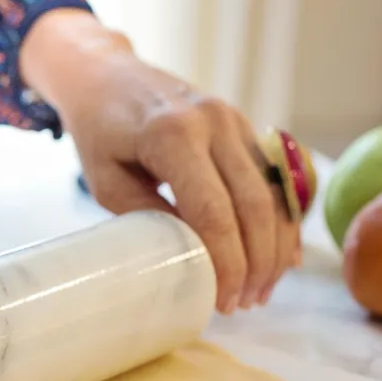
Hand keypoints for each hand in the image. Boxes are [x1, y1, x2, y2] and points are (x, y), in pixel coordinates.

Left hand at [20, 11, 299, 313]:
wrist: (107, 76)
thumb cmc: (99, 133)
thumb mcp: (106, 182)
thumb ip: (148, 217)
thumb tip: (191, 261)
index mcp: (173, 135)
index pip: (213, 212)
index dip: (224, 262)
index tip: (222, 300)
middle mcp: (214, 123)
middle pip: (253, 207)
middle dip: (254, 263)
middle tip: (243, 304)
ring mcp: (236, 120)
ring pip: (273, 195)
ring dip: (274, 248)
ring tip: (260, 290)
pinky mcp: (246, 125)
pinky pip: (275, 180)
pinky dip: (282, 221)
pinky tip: (280, 257)